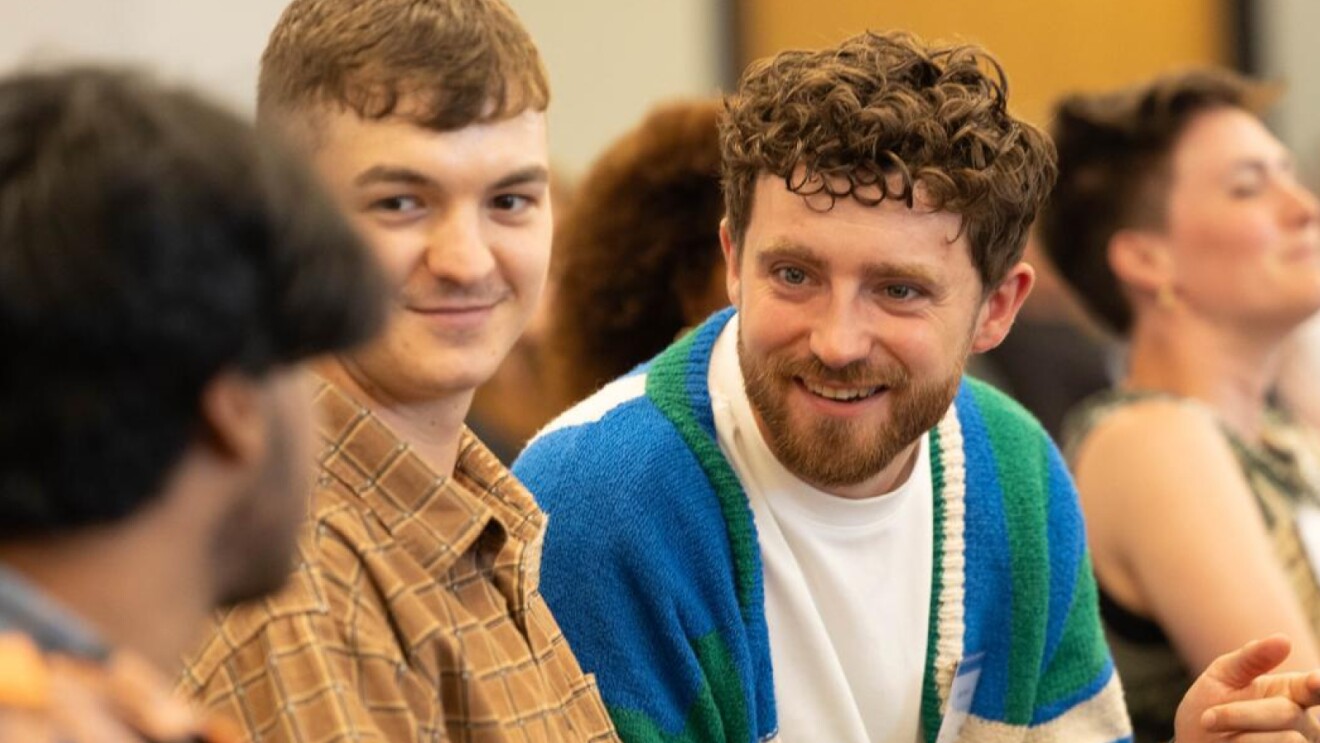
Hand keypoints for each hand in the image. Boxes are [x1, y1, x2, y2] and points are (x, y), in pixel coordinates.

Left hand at [1175, 635, 1319, 741]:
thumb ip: (1251, 658)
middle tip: (1208, 719)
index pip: (1314, 687)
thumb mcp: (1222, 676)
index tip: (1317, 681)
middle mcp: (1303, 722)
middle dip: (1239, 715)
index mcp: (1292, 692)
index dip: (1318, 685)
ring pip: (1287, 741)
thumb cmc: (1210, 706)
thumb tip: (1284, 639)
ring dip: (1242, 739)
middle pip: (1286, 714)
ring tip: (1225, 739)